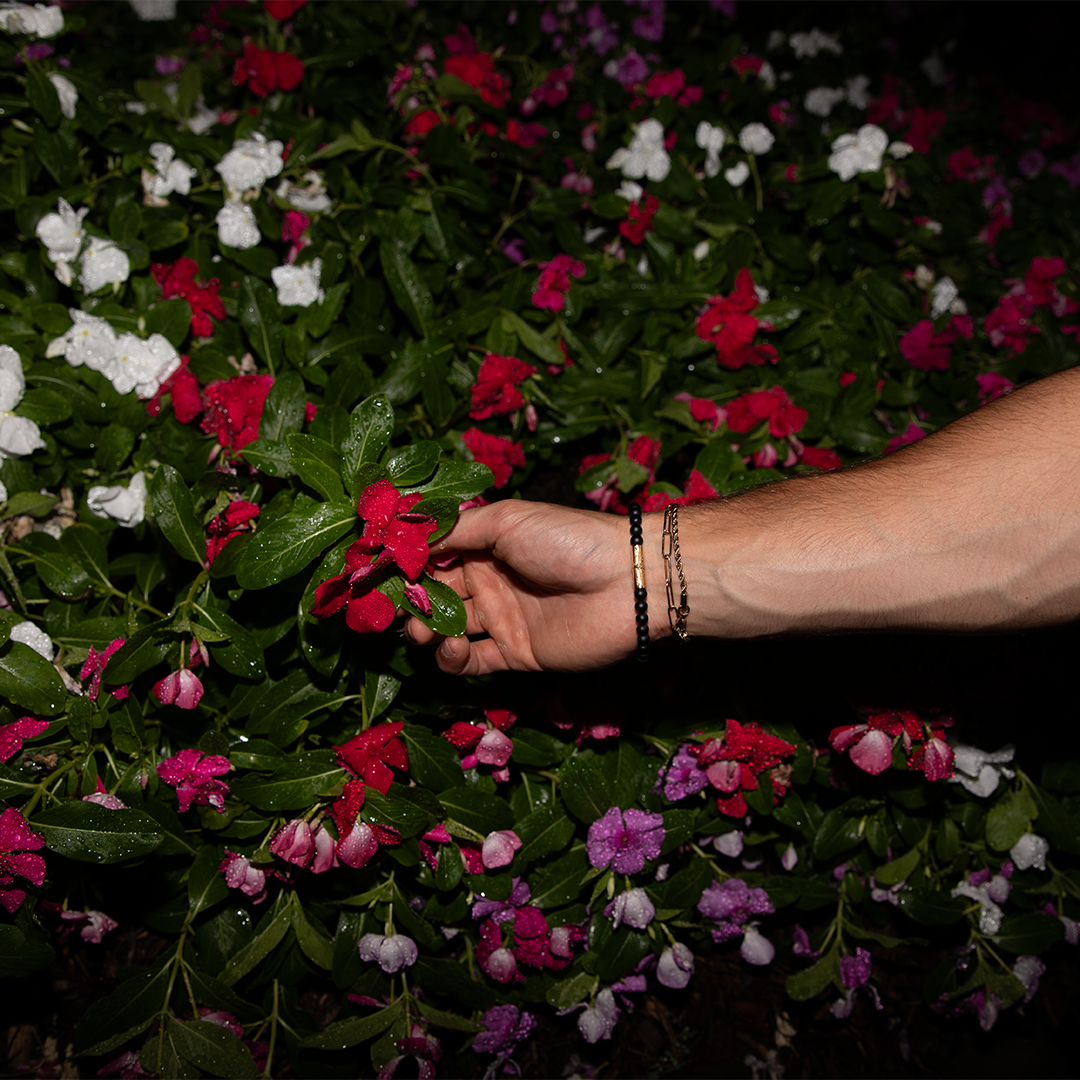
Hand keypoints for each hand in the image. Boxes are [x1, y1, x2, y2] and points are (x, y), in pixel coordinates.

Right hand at [406, 501, 660, 674]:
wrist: (626, 582)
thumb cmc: (567, 540)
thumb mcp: (507, 520)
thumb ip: (455, 530)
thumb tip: (404, 535)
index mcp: (486, 545)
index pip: (433, 556)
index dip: (404, 564)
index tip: (372, 572)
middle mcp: (490, 581)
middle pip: (436, 593)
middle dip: (410, 600)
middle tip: (390, 607)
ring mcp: (502, 618)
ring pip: (449, 627)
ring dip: (427, 628)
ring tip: (421, 628)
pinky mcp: (515, 653)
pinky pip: (471, 660)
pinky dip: (451, 658)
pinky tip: (447, 647)